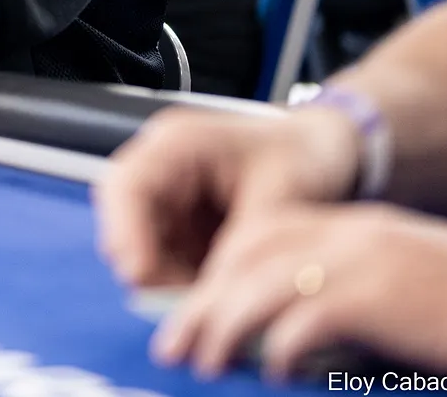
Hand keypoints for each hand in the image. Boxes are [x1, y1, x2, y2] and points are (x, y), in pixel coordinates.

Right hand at [94, 106, 359, 287]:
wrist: (323, 152)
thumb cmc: (303, 156)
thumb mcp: (278, 201)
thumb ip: (239, 249)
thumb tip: (210, 301)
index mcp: (178, 143)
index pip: (125, 188)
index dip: (127, 235)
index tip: (144, 277)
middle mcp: (161, 168)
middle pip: (124, 226)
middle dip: (152, 270)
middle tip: (192, 302)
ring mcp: (166, 199)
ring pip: (140, 253)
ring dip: (168, 283)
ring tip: (214, 300)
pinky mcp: (177, 225)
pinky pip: (164, 264)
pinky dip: (184, 284)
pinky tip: (216, 292)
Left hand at [153, 204, 446, 381]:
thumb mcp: (403, 287)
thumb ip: (350, 299)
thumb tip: (290, 342)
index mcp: (354, 227)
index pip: (259, 234)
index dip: (216, 273)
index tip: (191, 313)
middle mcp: (349, 233)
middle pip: (246, 255)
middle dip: (201, 301)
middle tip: (174, 344)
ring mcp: (363, 259)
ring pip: (260, 282)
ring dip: (220, 324)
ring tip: (199, 361)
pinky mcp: (381, 294)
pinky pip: (306, 315)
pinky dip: (278, 344)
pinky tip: (269, 371)